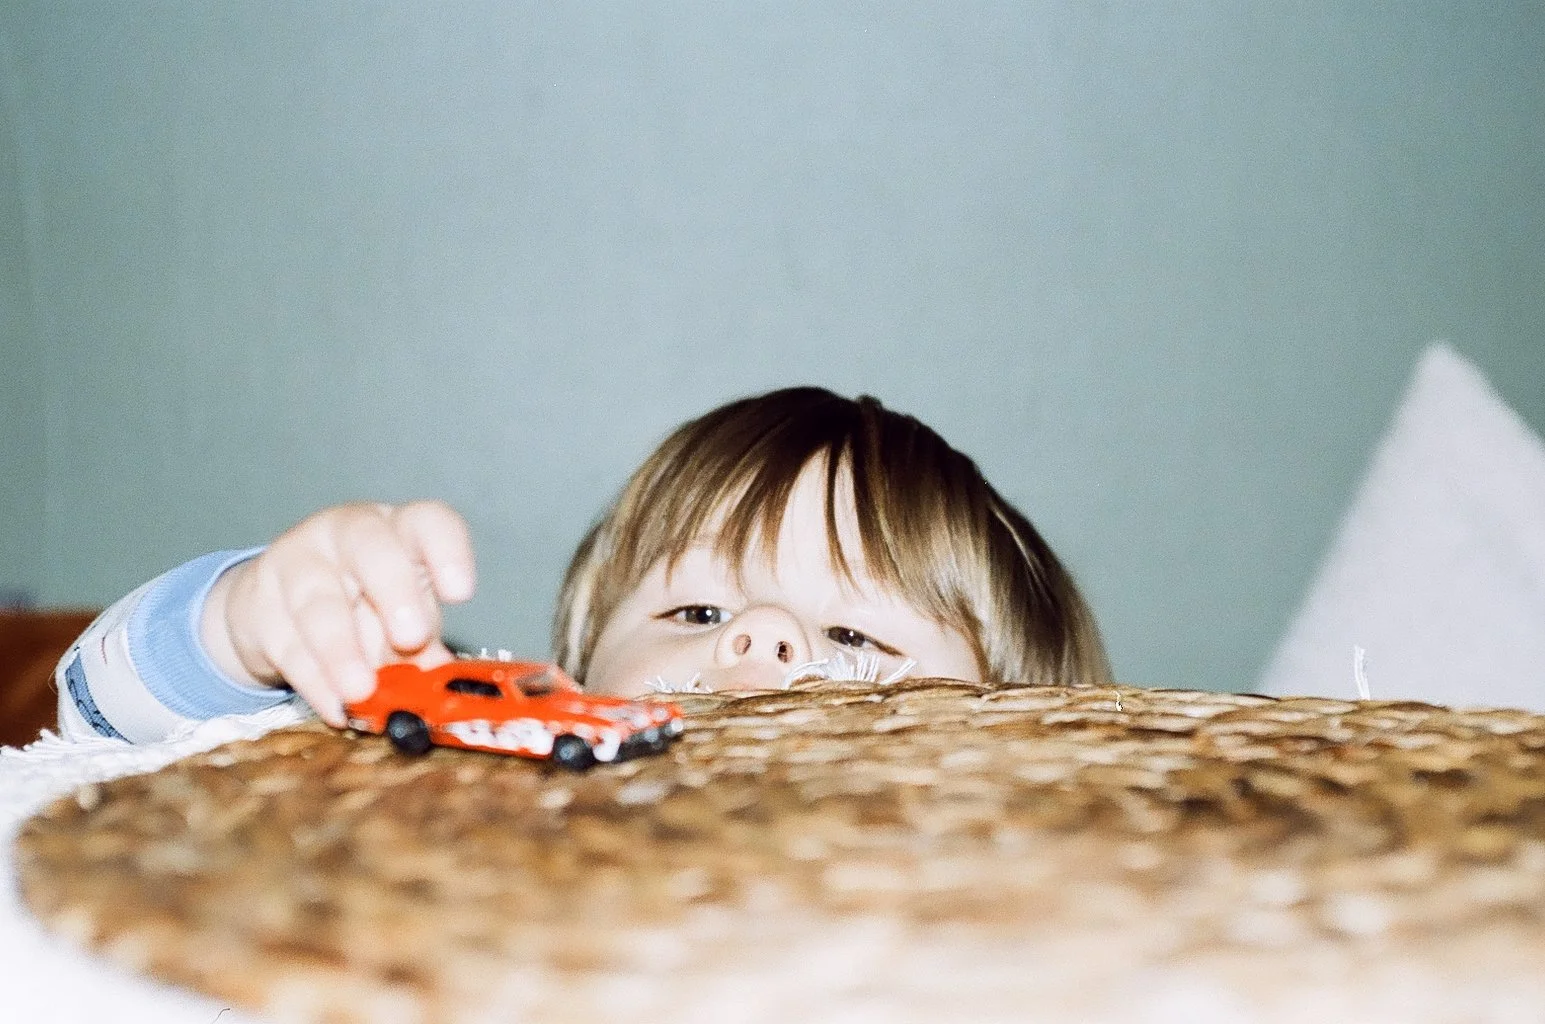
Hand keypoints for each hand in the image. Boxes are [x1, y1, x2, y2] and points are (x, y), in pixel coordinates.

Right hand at [201, 501, 475, 726]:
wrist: (275, 605)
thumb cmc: (362, 605)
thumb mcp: (402, 619)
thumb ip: (425, 651)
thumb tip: (445, 693)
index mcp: (400, 531)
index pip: (428, 522)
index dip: (447, 552)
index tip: (460, 593)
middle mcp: (350, 534)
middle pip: (371, 548)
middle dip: (395, 592)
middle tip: (412, 637)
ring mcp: (298, 561)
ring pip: (319, 600)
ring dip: (342, 650)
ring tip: (361, 690)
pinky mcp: (258, 601)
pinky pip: (287, 643)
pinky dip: (313, 681)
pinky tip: (334, 707)